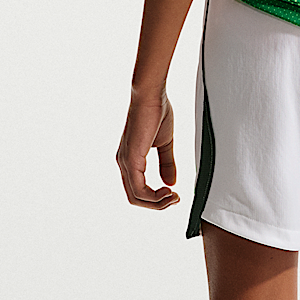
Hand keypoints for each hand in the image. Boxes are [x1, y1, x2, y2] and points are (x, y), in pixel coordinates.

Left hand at [117, 90, 179, 208]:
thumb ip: (166, 163)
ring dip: (158, 202)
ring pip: (136, 197)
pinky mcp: (131, 159)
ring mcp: (125, 162)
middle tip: (176, 199)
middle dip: (157, 205)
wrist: (151, 95)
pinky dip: (154, 196)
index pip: (138, 190)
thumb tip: (170, 183)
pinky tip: (168, 190)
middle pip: (135, 198)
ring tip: (174, 196)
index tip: (175, 194)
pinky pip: (138, 188)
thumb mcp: (165, 143)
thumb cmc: (156, 111)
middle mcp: (124, 163)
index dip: (157, 198)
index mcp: (130, 159)